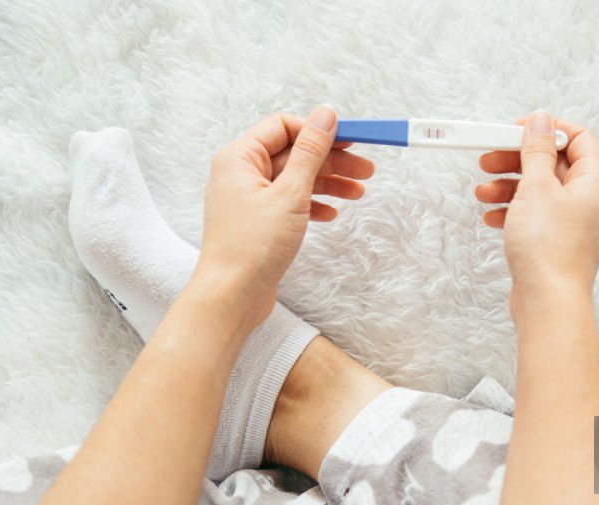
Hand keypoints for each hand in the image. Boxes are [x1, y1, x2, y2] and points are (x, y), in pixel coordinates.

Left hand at [194, 106, 373, 327]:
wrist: (232, 296)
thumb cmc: (252, 246)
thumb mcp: (290, 193)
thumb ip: (311, 152)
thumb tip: (326, 115)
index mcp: (240, 158)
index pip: (285, 127)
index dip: (319, 131)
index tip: (351, 141)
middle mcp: (241, 174)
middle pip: (294, 154)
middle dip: (331, 161)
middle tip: (366, 170)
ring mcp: (249, 199)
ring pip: (295, 179)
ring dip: (328, 183)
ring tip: (358, 193)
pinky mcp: (259, 222)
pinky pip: (290, 202)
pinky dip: (312, 204)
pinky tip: (331, 214)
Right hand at [475, 111, 598, 316]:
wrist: (549, 302)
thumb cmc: (549, 248)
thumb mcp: (537, 187)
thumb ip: (537, 150)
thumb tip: (541, 120)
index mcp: (595, 182)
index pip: (578, 138)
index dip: (547, 129)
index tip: (517, 130)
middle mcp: (590, 202)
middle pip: (555, 165)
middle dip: (519, 160)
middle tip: (489, 159)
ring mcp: (575, 225)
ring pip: (542, 192)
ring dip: (510, 186)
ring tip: (483, 191)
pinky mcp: (558, 244)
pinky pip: (537, 217)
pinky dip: (514, 212)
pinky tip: (492, 217)